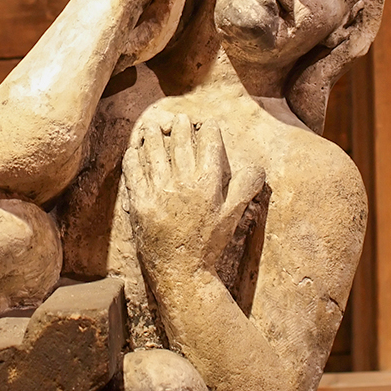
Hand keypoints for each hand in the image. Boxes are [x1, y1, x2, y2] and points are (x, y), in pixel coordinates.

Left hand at [121, 111, 265, 276]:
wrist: (182, 272)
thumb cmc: (209, 244)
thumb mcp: (233, 216)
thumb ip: (245, 188)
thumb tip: (257, 166)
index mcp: (208, 184)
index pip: (209, 146)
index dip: (209, 131)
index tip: (207, 123)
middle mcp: (183, 184)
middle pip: (181, 144)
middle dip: (180, 127)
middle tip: (178, 118)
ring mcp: (159, 192)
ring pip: (155, 153)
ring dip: (153, 136)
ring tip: (152, 126)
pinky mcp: (140, 204)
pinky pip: (134, 173)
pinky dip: (133, 159)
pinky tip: (133, 151)